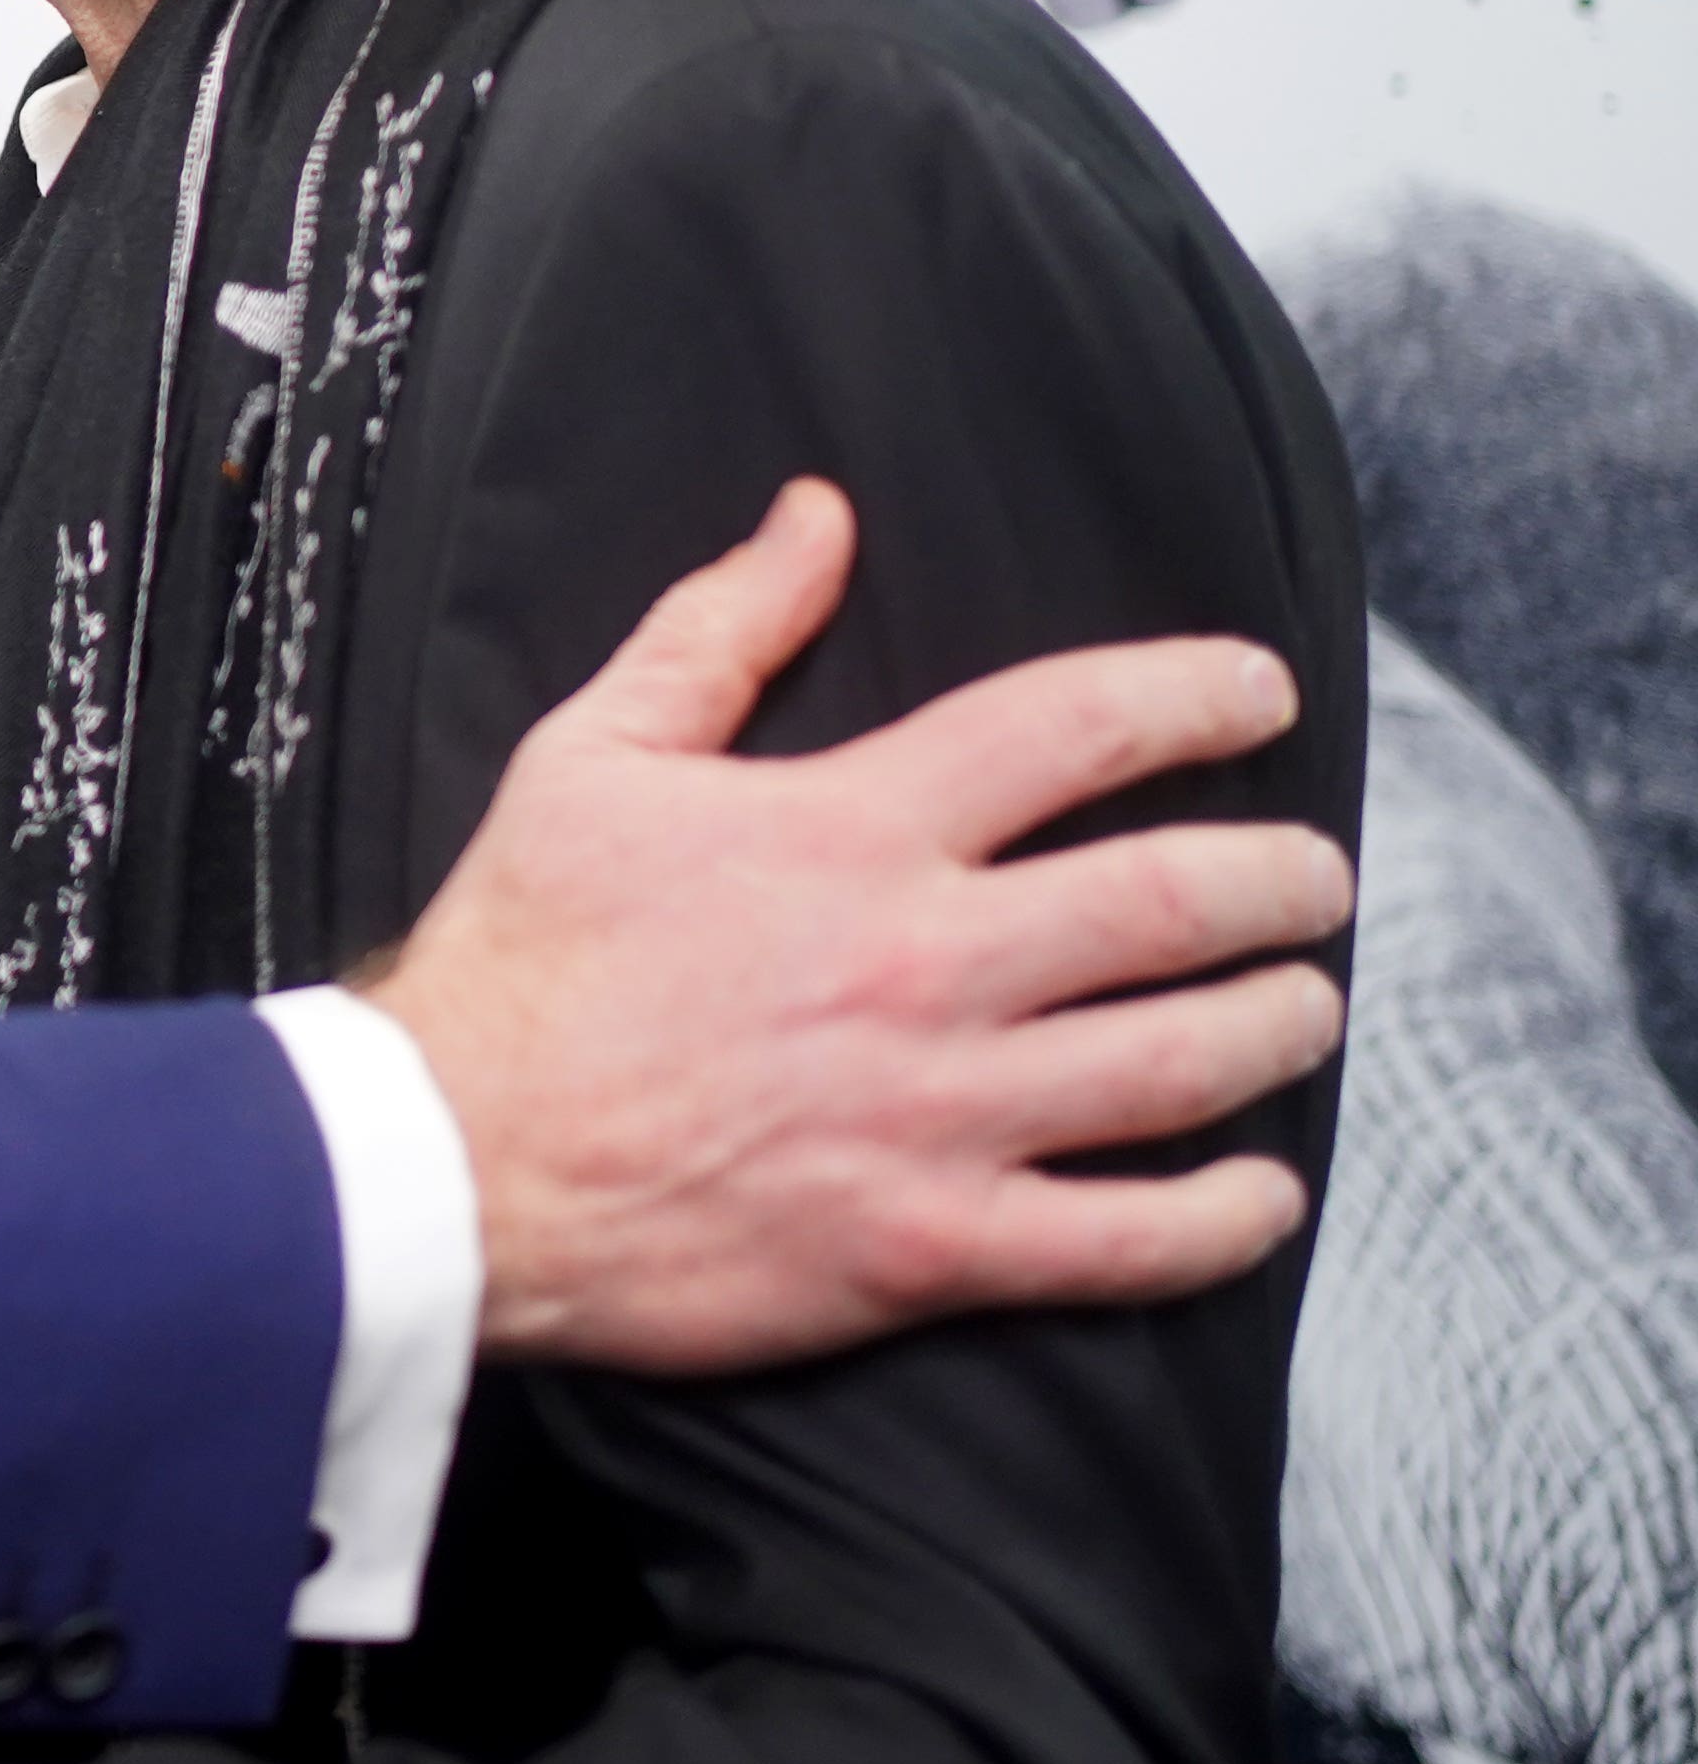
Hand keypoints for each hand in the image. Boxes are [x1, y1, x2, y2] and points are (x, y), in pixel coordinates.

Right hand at [372, 476, 1352, 1371]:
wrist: (450, 1156)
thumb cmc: (519, 951)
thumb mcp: (594, 752)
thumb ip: (719, 629)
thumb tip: (817, 516)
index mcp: (847, 830)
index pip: (1072, 729)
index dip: (1193, 694)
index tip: (1260, 692)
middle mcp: (918, 963)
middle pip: (1173, 900)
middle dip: (1281, 878)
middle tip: (1313, 877)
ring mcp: (936, 1112)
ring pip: (1179, 1063)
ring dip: (1275, 1025)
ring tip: (1305, 1003)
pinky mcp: (927, 1247)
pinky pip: (1124, 1239)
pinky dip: (1221, 1217)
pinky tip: (1263, 1192)